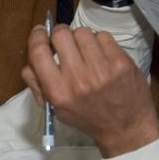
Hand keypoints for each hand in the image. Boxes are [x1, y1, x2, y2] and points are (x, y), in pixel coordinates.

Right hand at [21, 24, 158, 157]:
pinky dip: (100, 42)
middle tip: (65, 42)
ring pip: (82, 32)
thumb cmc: (87, 117)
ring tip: (86, 51)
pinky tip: (102, 55)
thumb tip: (32, 59)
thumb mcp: (57, 108)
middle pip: (60, 34)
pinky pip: (103, 36)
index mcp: (58, 92)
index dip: (37, 37)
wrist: (125, 127)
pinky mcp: (120, 62)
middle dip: (60, 34)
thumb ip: (39, 84)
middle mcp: (78, 79)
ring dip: (81, 38)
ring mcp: (101, 69)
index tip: (40, 32)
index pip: (38, 52)